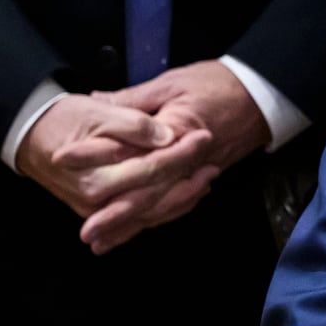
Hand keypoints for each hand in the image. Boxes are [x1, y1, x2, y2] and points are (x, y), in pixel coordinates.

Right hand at [18, 93, 211, 221]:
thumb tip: (166, 136)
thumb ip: (133, 126)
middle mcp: (98, 202)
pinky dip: (166, 207)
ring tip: (207, 177)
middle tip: (213, 163)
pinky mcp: (103, 213)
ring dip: (183, 197)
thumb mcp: (98, 113)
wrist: (33, 136)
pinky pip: (142, 217)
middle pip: (156, 197)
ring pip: (153, 212)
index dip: (181, 153)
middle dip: (189, 180)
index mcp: (97, 178)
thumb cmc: (64, 121)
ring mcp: (100, 212)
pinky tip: (187, 194)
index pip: (151, 169)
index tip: (204, 137)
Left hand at [60, 60, 270, 251]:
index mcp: (176, 133)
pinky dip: (156, 218)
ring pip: (163, 206)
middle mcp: (188, 160)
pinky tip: (136, 229)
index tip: (63, 160)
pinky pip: (178, 203)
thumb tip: (95, 102)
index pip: (131, 150)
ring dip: (133, 226)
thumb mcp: (172, 83)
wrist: (262, 94)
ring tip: (103, 242)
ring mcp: (198, 171)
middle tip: (86, 233)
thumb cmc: (218, 83)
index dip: (96, 157)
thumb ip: (134, 100)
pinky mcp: (203, 175)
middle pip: (148, 194)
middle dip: (116, 215)